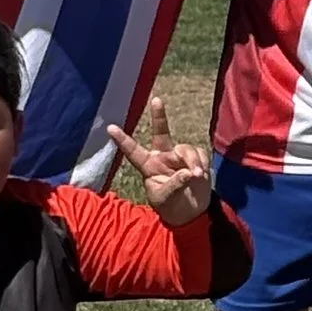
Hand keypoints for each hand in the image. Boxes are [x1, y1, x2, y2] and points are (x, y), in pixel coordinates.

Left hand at [104, 99, 213, 222]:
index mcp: (148, 166)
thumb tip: (189, 172)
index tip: (109, 128)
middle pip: (161, 133)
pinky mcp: (196, 158)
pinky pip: (200, 155)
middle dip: (159, 116)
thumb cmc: (171, 205)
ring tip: (196, 176)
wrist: (191, 211)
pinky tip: (201, 175)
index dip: (122, 140)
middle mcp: (163, 156)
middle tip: (156, 100)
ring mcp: (179, 156)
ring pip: (186, 149)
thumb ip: (175, 185)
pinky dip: (202, 164)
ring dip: (192, 161)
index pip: (133, 151)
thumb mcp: (166, 198)